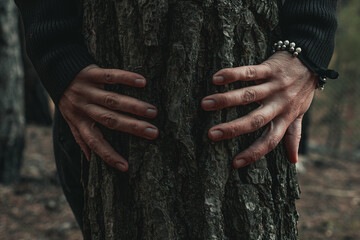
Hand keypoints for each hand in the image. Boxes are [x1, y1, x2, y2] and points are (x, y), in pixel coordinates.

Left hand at [58, 65, 158, 171]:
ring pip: (112, 100)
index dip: (108, 155)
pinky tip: (142, 82)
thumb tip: (90, 159)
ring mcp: (87, 90)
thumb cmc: (68, 99)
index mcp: (80, 122)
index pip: (94, 142)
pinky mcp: (91, 73)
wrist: (54, 69)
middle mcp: (84, 108)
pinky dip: (126, 78)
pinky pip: (110, 76)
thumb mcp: (70, 120)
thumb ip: (80, 137)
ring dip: (134, 106)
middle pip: (110, 120)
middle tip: (153, 132)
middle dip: (132, 127)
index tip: (126, 166)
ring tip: (153, 111)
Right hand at [201, 51, 316, 167]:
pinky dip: (233, 75)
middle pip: (255, 120)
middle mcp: (279, 104)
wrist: (312, 59)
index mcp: (285, 117)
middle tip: (211, 134)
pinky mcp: (269, 68)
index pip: (270, 141)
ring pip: (248, 95)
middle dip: (233, 128)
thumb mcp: (300, 114)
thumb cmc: (302, 90)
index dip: (254, 153)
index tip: (235, 163)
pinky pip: (250, 72)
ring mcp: (274, 86)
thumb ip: (294, 136)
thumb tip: (293, 161)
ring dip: (226, 100)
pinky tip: (216, 78)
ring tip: (205, 104)